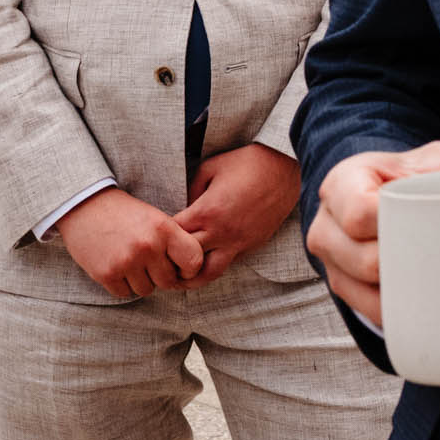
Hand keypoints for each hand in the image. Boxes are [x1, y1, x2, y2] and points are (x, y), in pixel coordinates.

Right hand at [56, 187, 206, 299]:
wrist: (84, 205)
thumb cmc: (124, 213)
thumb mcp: (154, 217)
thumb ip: (173, 242)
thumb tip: (190, 273)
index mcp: (164, 228)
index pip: (194, 261)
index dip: (189, 268)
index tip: (179, 266)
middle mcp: (148, 246)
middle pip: (168, 281)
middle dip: (160, 275)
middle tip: (147, 261)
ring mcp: (126, 261)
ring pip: (146, 290)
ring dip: (140, 280)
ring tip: (129, 260)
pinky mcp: (107, 274)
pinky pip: (125, 293)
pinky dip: (122, 284)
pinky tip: (116, 265)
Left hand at [173, 145, 300, 285]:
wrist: (286, 168)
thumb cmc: (247, 163)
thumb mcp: (210, 167)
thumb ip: (191, 189)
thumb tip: (184, 207)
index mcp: (207, 212)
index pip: (174, 236)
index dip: (160, 238)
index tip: (153, 236)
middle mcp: (222, 233)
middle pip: (187, 262)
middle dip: (171, 264)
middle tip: (159, 263)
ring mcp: (239, 243)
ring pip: (210, 273)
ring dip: (193, 276)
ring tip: (181, 273)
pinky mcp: (252, 246)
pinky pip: (228, 263)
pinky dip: (214, 264)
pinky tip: (205, 258)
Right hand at [304, 141, 439, 326]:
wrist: (373, 195)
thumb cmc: (397, 179)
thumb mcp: (420, 161)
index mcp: (341, 185)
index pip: (360, 212)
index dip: (393, 224)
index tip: (430, 229)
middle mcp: (327, 226)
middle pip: (366, 260)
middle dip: (409, 264)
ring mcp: (332, 262)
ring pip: (368, 292)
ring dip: (405, 293)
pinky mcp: (343, 287)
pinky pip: (370, 310)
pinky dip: (398, 311)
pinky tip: (423, 307)